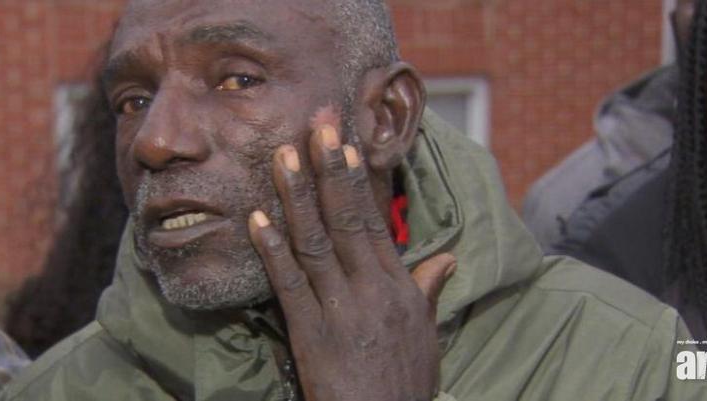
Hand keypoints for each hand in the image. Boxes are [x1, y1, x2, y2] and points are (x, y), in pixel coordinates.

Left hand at [248, 121, 455, 400]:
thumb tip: (448, 257)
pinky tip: (258, 220)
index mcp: (398, 288)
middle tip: (315, 125)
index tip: (344, 143)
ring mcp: (339, 311)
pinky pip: (289, 286)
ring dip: (297, 197)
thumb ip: (429, 290)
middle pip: (346, 221)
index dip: (356, 181)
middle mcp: (370, 291)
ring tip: (282, 157)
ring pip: (315, 243)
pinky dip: (273, 251)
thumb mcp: (427, 334)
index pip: (374, 222)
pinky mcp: (311, 335)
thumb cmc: (405, 384)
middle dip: (329, 170)